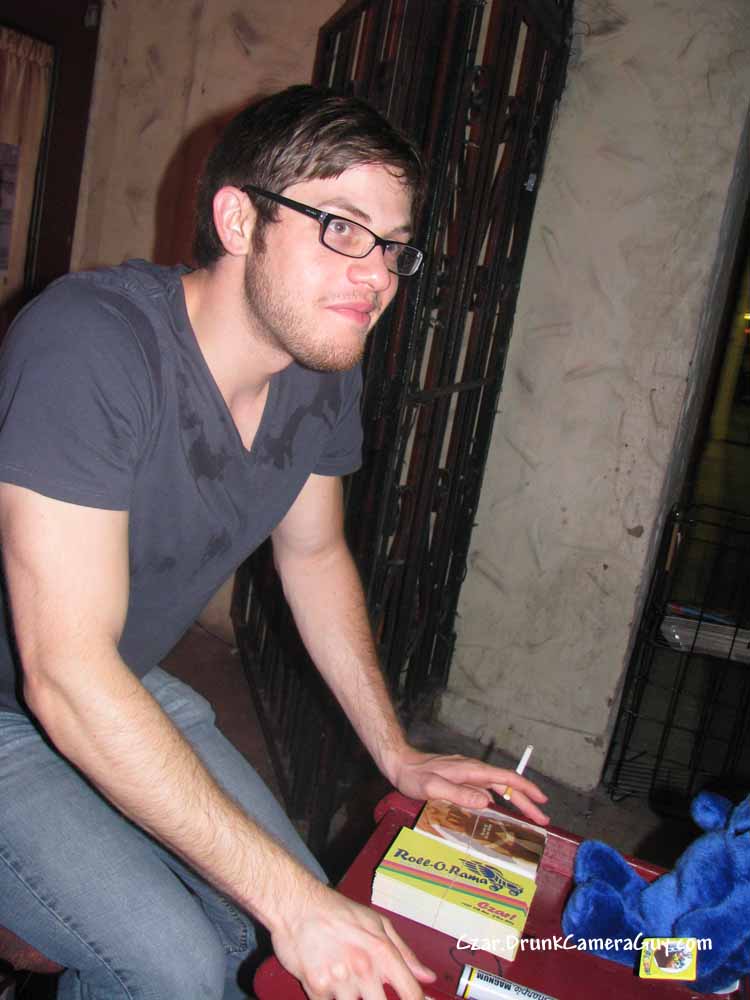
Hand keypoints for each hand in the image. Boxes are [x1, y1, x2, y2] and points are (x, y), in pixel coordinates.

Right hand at [271, 882, 435, 998]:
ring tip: (344, 980)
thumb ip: (405, 953)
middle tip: (370, 992)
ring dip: (350, 999)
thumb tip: (427, 976)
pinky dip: (329, 997)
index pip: (411, 993)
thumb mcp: (377, 923)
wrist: (296, 904)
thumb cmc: (337, 912)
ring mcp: (340, 980)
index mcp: (383, 951)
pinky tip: (327, 980)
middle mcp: (364, 967)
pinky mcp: (316, 988)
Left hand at [387, 747, 548, 825]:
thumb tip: (486, 802)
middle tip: (543, 819)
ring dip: (514, 801)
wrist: (400, 764)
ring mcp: (467, 775)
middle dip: (526, 800)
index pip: (505, 778)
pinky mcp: (461, 780)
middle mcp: (473, 771)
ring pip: (497, 788)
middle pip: (506, 785)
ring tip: (529, 817)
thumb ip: (458, 794)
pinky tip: (498, 812)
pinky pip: (485, 791)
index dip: (525, 788)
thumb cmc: (414, 776)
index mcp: (471, 771)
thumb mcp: (433, 787)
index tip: (542, 800)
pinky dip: (498, 801)